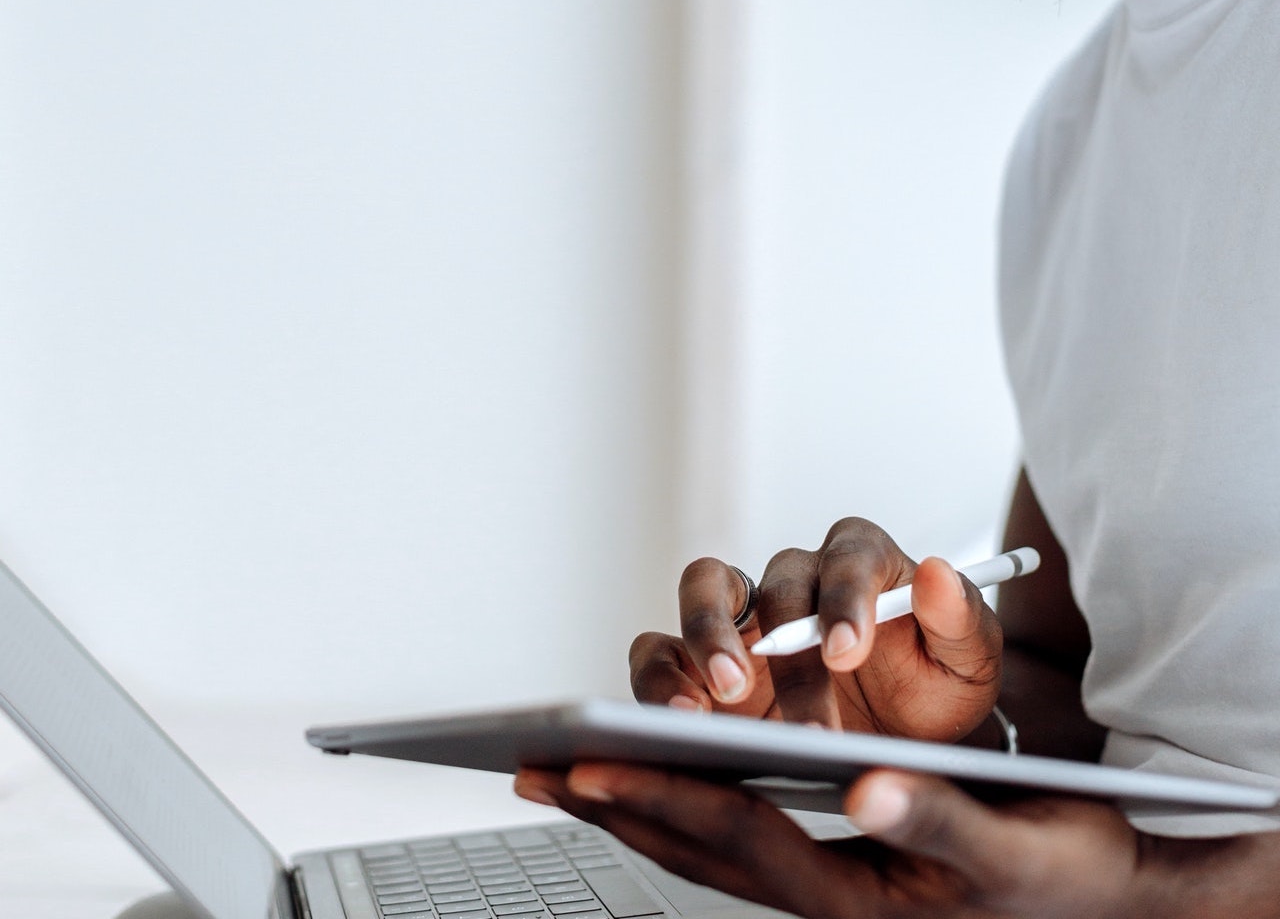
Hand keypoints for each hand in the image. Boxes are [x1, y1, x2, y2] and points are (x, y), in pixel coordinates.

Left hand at [514, 763, 1166, 918]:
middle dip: (615, 807)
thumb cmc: (1062, 864)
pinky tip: (652, 781)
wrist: (1106, 898)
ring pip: (706, 848)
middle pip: (698, 850)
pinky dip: (681, 809)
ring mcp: (825, 888)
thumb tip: (870, 783)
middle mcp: (828, 899)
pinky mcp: (833, 870)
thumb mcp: (1015, 843)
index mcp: (859, 899)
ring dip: (632, 809)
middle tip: (534, 769)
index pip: (739, 839)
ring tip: (563, 772)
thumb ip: (939, 814)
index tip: (590, 768)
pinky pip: (736, 839)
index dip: (664, 799)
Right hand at [629, 518, 1000, 739]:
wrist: (900, 742)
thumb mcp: (968, 663)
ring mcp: (745, 618)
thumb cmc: (930, 688)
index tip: (847, 651)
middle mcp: (797, 579)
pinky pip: (664, 651)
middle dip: (775, 642)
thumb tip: (936, 573)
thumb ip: (959, 619)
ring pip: (702, 592)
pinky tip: (679, 723)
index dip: (843, 597)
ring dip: (702, 640)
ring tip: (714, 701)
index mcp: (861, 561)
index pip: (848, 557)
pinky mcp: (702, 663)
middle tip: (777, 696)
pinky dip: (662, 678)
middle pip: (772, 581)